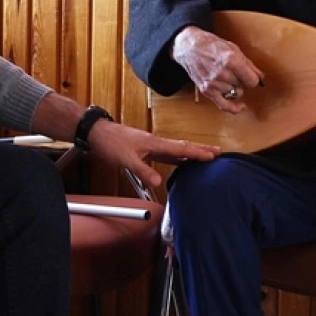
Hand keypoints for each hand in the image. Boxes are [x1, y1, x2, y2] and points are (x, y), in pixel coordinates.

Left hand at [85, 121, 219, 186]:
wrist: (97, 133)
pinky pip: (168, 153)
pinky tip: (180, 162)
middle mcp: (156, 142)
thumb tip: (158, 182)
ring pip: (177, 149)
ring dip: (191, 152)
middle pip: (183, 147)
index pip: (181, 148)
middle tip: (218, 151)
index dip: (197, 152)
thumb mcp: (126, 159)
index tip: (213, 155)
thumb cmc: (111, 143)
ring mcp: (152, 145)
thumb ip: (143, 171)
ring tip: (205, 156)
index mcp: (155, 143)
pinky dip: (178, 157)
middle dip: (201, 149)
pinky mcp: (146, 149)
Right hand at [171, 25, 264, 112]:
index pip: (252, 80)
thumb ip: (248, 64)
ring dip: (235, 87)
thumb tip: (261, 76)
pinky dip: (234, 108)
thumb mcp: (233, 48)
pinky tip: (241, 106)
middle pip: (243, 86)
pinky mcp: (207, 91)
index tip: (253, 76)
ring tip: (227, 77)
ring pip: (236, 94)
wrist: (190, 48)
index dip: (254, 79)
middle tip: (235, 72)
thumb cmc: (211, 45)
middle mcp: (223, 74)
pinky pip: (224, 106)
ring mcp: (214, 84)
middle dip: (242, 80)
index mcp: (231, 60)